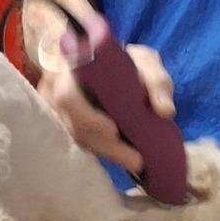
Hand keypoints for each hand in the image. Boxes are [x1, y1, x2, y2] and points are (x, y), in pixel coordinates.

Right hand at [28, 0, 175, 174]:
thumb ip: (156, 80)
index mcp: (70, 66)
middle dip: (104, 145)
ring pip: (74, 136)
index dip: (87, 117)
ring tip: (133, 161)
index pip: (68, 96)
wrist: (102, 61)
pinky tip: (121, 157)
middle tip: (135, 160)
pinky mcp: (64, 121)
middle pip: (72, 124)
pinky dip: (100, 150)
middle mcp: (54, 88)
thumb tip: (165, 111)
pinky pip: (78, 141)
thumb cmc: (122, 58)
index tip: (113, 130)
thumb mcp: (143, 60)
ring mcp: (55, 107)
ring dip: (104, 151)